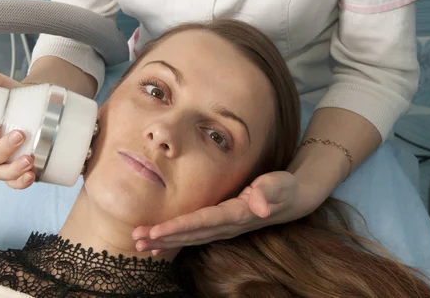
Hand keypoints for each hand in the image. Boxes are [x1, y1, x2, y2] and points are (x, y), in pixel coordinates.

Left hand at [132, 171, 317, 253]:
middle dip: (162, 238)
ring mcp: (222, 228)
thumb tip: (260, 206)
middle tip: (136, 240)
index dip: (178, 228)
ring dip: (164, 241)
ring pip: (188, 237)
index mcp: (236, 215)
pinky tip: (158, 244)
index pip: (202, 223)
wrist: (292, 200)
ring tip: (139, 244)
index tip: (156, 232)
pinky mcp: (220, 226)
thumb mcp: (279, 185)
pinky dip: (174, 239)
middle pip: (189, 234)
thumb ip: (269, 193)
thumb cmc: (284, 188)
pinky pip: (194, 235)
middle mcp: (226, 226)